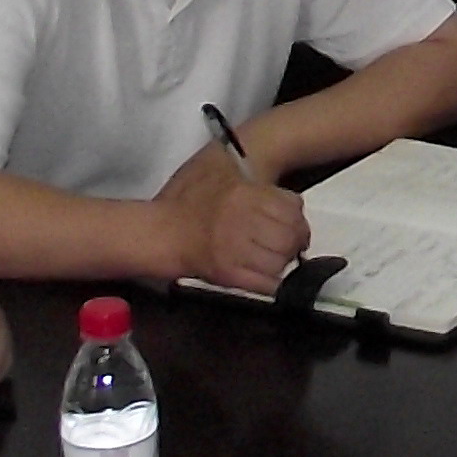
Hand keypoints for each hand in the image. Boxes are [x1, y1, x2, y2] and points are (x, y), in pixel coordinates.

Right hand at [152, 143, 312, 291]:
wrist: (158, 232)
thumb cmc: (184, 202)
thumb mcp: (219, 173)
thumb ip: (251, 179)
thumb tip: (282, 192)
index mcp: (245, 193)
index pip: (293, 207)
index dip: (297, 218)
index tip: (294, 226)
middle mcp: (244, 219)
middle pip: (291, 234)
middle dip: (294, 242)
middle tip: (287, 247)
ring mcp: (236, 248)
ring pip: (281, 260)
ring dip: (281, 263)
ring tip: (273, 262)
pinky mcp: (228, 273)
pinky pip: (266, 283)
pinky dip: (271, 283)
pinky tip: (264, 278)